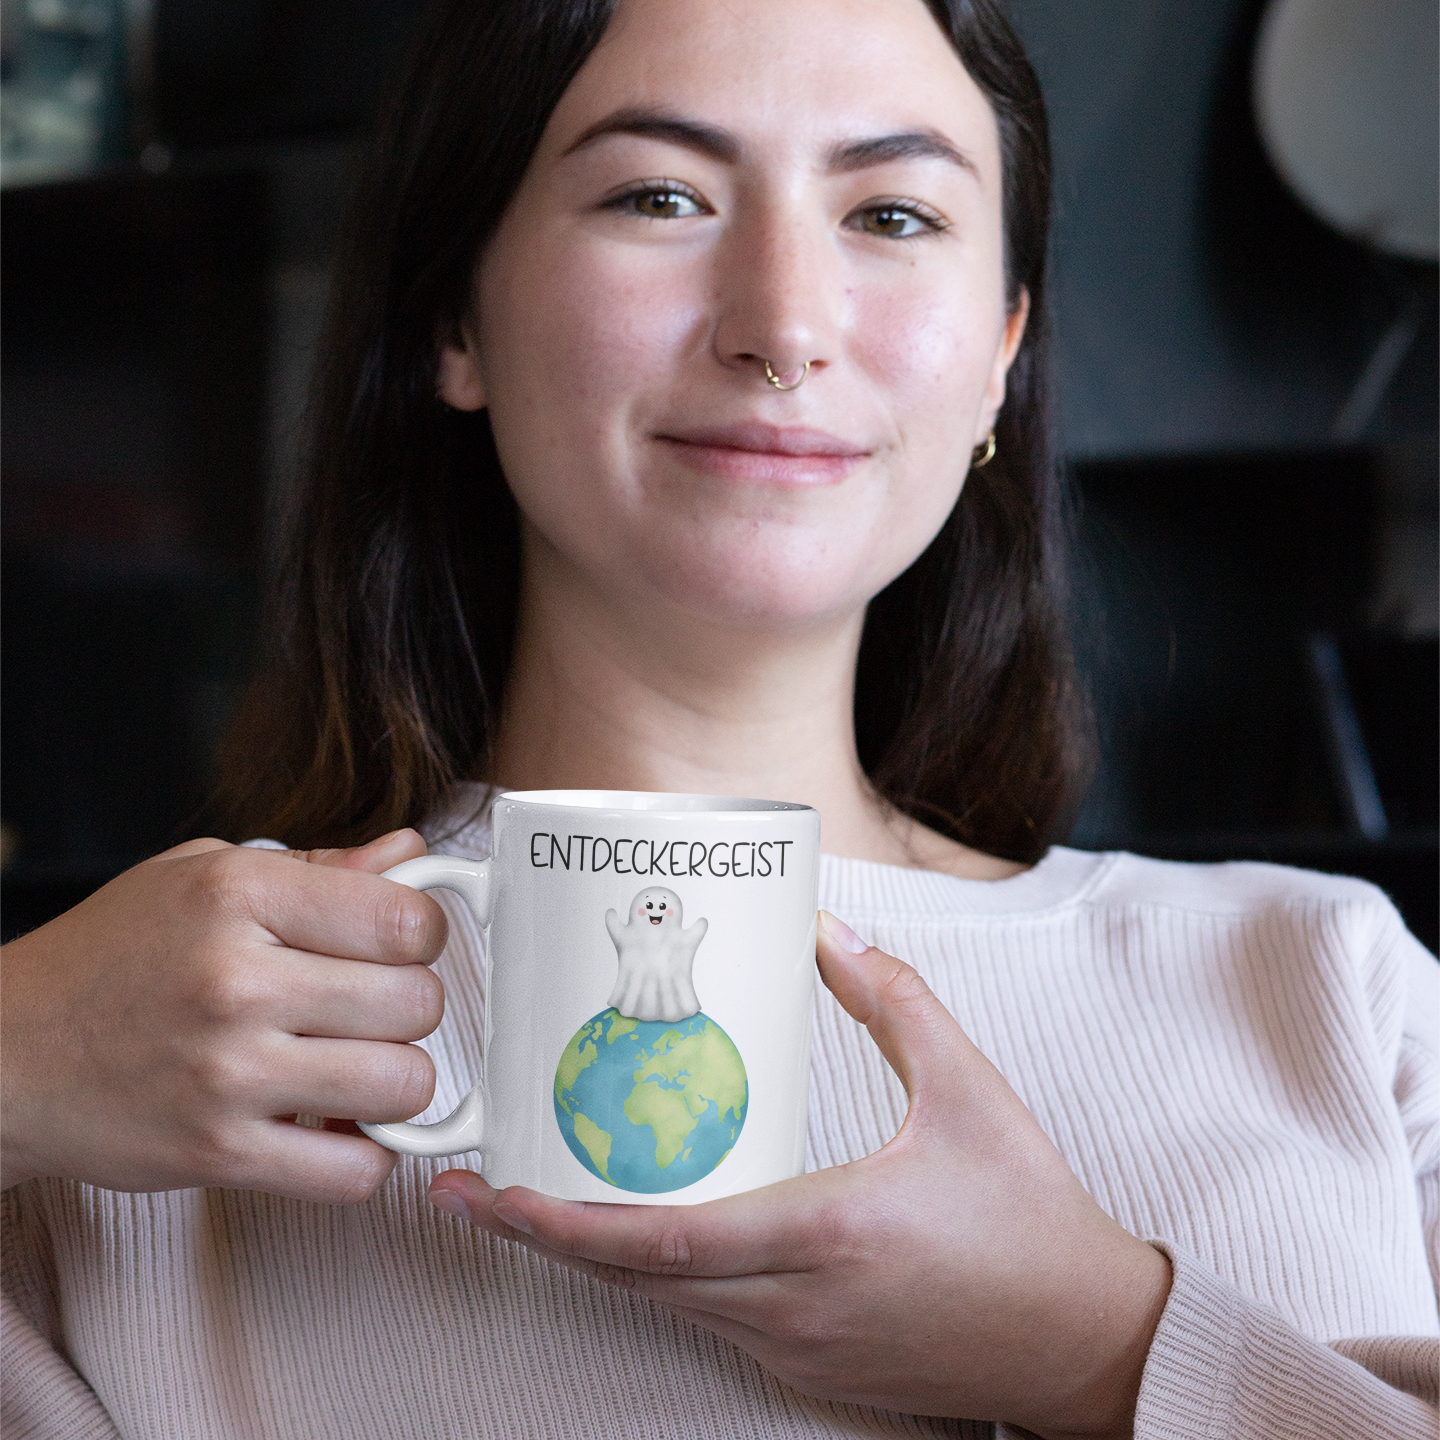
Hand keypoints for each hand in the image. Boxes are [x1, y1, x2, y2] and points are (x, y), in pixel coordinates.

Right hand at [0, 830, 447, 1202]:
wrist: (4, 1053)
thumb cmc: (113, 954)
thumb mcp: (204, 877)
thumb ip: (321, 869)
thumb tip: (413, 855)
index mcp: (238, 896)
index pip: (404, 919)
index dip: (422, 935)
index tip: (399, 947)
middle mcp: (236, 982)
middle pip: (417, 1002)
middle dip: (410, 1007)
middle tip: (370, 1009)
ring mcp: (228, 1074)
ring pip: (403, 1085)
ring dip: (395, 1082)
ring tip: (354, 1066)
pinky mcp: (217, 1155)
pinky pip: (356, 1172)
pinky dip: (366, 1156)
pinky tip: (335, 1126)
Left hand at [429, 911, 1170, 1438]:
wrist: (1083, 1339)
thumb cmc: (1029, 1219)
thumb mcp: (970, 1089)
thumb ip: (895, 1002)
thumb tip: (827, 934)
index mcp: (828, 1232)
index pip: (665, 1242)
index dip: (565, 1222)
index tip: (493, 1193)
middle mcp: (795, 1303)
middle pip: (634, 1281)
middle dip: (540, 1238)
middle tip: (468, 1193)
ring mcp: (797, 1345)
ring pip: (661, 1306)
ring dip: (588, 1258)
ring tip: (530, 1200)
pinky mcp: (809, 1362)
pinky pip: (703, 1319)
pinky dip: (647, 1278)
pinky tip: (628, 1233)